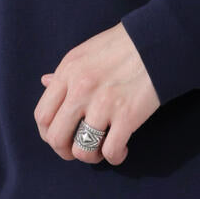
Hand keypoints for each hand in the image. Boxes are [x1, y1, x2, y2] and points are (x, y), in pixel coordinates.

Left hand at [34, 22, 160, 164]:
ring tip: (101, 150)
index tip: (61, 137)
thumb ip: (64, 73)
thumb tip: (45, 82)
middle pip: (56, 138)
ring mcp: (103, 104)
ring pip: (82, 150)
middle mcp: (80, 89)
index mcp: (67, 73)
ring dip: (91, 157)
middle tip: (78, 149)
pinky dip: (115, 157)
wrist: (157, 41)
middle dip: (65, 151)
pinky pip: (111, 151)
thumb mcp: (85, 53)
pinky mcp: (127, 115)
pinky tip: (122, 149)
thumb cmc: (121, 46)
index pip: (42, 116)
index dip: (48, 134)